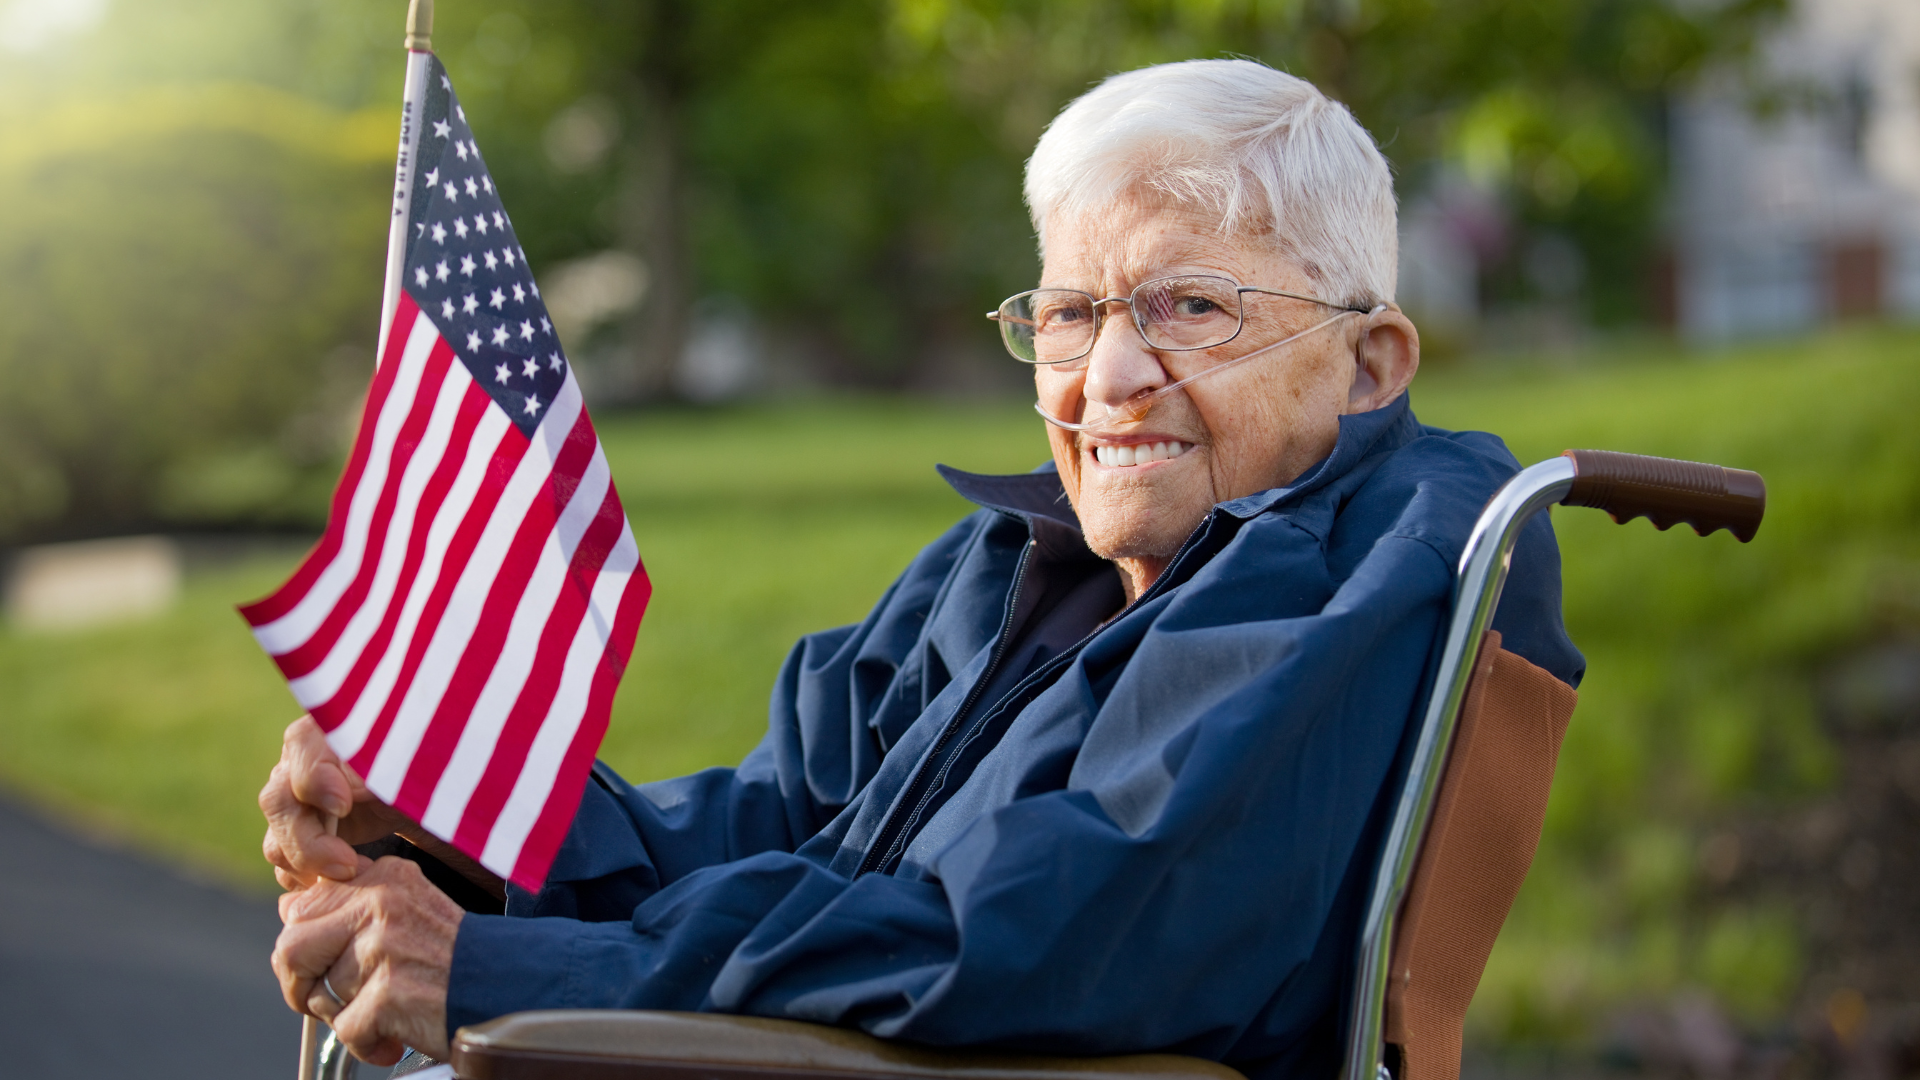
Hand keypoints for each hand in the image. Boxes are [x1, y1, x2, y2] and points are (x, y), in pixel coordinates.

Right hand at [261, 715, 409, 888]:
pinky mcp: (299, 834)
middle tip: (349, 865)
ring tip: (356, 873)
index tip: (344, 805)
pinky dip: (309, 880)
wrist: (425, 796)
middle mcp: (300, 764)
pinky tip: (344, 884)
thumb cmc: (424, 768)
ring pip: (276, 841)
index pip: (301, 747)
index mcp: (329, 731)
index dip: (316, 780)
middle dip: (310, 843)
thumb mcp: (414, 764)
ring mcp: (294, 802)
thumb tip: (355, 788)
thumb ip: (387, 766)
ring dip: (309, 867)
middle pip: (278, 802)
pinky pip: (286, 865)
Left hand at [273, 855, 462, 1063]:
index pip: (299, 907)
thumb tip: (288, 909)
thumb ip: (351, 906)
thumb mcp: (407, 909)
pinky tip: (394, 1036)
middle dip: (302, 986)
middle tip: (333, 1002)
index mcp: (382, 877)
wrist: (510, 986)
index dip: (304, 948)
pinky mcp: (391, 992)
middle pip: (290, 948)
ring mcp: (385, 947)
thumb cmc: (454, 957)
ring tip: (383, 1014)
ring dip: (345, 1018)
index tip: (328, 966)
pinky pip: (345, 1031)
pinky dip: (367, 1045)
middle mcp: (380, 903)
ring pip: (318, 995)